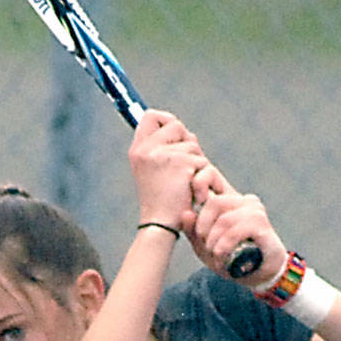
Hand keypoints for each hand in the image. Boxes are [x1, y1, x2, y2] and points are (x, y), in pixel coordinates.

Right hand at [128, 111, 204, 231]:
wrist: (161, 224)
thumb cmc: (159, 201)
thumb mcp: (150, 171)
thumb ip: (160, 149)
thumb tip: (183, 131)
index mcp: (137, 150)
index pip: (150, 116)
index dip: (166, 120)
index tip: (175, 134)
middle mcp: (147, 149)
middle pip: (176, 125)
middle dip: (186, 141)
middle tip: (185, 163)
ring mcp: (164, 155)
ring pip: (192, 143)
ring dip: (195, 161)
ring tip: (185, 182)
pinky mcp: (182, 164)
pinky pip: (201, 160)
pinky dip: (202, 175)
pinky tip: (193, 190)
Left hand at [188, 163, 288, 288]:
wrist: (262, 275)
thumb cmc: (233, 259)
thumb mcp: (206, 248)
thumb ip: (194, 232)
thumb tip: (186, 214)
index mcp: (228, 200)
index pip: (211, 175)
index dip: (198, 183)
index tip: (195, 203)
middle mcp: (243, 201)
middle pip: (214, 202)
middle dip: (203, 227)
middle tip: (204, 243)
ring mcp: (254, 211)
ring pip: (224, 219)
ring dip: (214, 241)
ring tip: (215, 254)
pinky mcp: (262, 224)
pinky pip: (235, 230)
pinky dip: (224, 245)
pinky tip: (222, 255)